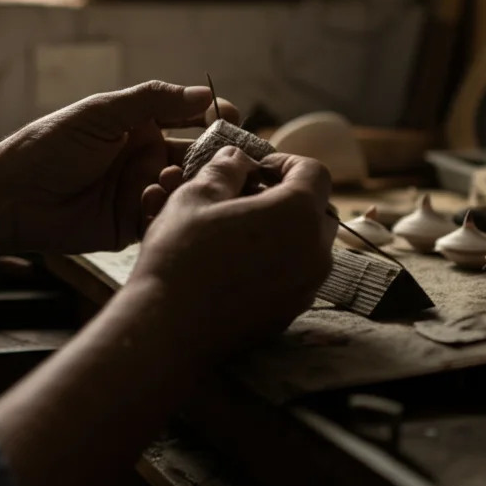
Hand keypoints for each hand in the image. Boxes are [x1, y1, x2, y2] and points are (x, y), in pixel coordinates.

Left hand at [0, 81, 238, 253]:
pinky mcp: (133, 224)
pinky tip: (150, 200)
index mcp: (140, 124)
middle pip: (197, 155)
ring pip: (186, 188)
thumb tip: (202, 94)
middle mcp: (146, 156)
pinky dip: (166, 208)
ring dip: (188, 182)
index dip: (215, 118)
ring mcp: (141, 190)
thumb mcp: (101, 113)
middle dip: (216, 156)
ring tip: (169, 177)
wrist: (13, 196)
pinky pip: (164, 216)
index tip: (231, 119)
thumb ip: (152, 101)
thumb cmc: (49, 146)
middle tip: (229, 159)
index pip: (191, 117)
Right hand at [130, 147, 336, 358]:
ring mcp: (306, 286)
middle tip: (246, 196)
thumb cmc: (180, 254)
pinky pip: (296, 274)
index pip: (314, 172)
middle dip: (287, 196)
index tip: (255, 167)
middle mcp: (315, 252)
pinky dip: (278, 260)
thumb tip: (238, 158)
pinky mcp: (291, 312)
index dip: (285, 161)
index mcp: (297, 214)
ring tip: (239, 229)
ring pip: (308, 244)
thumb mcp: (196, 195)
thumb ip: (226, 168)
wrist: (168, 327)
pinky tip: (238, 262)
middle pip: (317, 209)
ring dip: (283, 229)